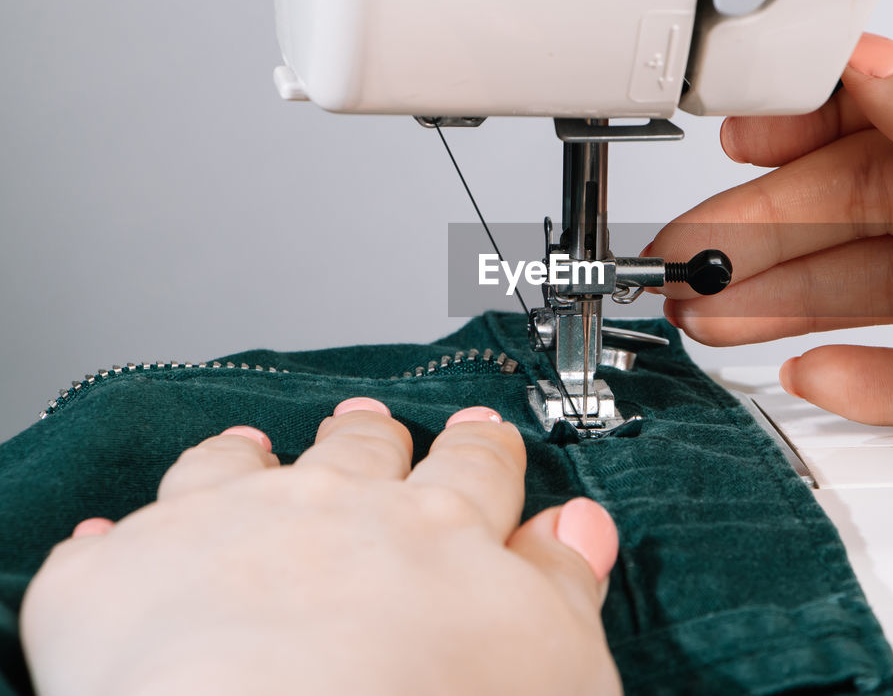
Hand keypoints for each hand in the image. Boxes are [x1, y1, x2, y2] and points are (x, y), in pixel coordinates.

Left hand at [20, 400, 620, 695]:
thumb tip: (582, 528)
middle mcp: (332, 510)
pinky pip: (117, 544)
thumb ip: (566, 586)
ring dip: (248, 460)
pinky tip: (122, 540)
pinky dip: (124, 541)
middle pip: (356, 455)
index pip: (471, 471)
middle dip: (369, 440)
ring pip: (236, 469)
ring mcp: (223, 531)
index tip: (481, 436)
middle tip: (371, 428)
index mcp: (440, 528)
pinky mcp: (123, 579)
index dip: (479, 452)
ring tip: (251, 448)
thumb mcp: (554, 660)